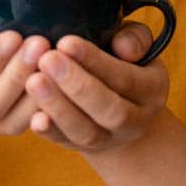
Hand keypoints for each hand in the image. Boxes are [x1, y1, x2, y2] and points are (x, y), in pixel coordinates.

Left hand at [24, 23, 168, 152]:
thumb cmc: (122, 61)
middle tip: (46, 60)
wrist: (122, 106)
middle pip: (109, 109)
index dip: (95, 61)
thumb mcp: (134, 43)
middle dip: (77, 85)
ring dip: (58, 107)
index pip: (124, 77)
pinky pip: (66, 143)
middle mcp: (135, 119)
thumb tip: (123, 48)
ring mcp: (109, 139)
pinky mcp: (82, 147)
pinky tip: (34, 117)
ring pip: (86, 132)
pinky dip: (50, 131)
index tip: (65, 42)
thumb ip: (134, 38)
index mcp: (151, 89)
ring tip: (33, 81)